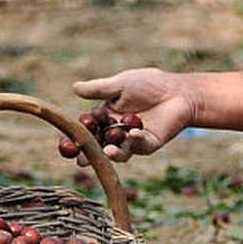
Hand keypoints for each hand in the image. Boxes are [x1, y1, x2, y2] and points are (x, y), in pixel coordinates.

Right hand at [70, 68, 197, 162]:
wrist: (176, 90)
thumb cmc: (148, 84)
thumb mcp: (119, 84)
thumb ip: (98, 89)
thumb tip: (74, 88)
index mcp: (105, 118)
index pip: (86, 131)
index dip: (76, 138)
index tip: (66, 142)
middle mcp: (115, 133)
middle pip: (98, 147)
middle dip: (89, 154)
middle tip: (80, 159)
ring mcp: (132, 141)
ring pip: (118, 152)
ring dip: (112, 153)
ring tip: (106, 151)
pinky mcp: (149, 144)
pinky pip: (140, 146)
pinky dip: (135, 140)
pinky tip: (132, 134)